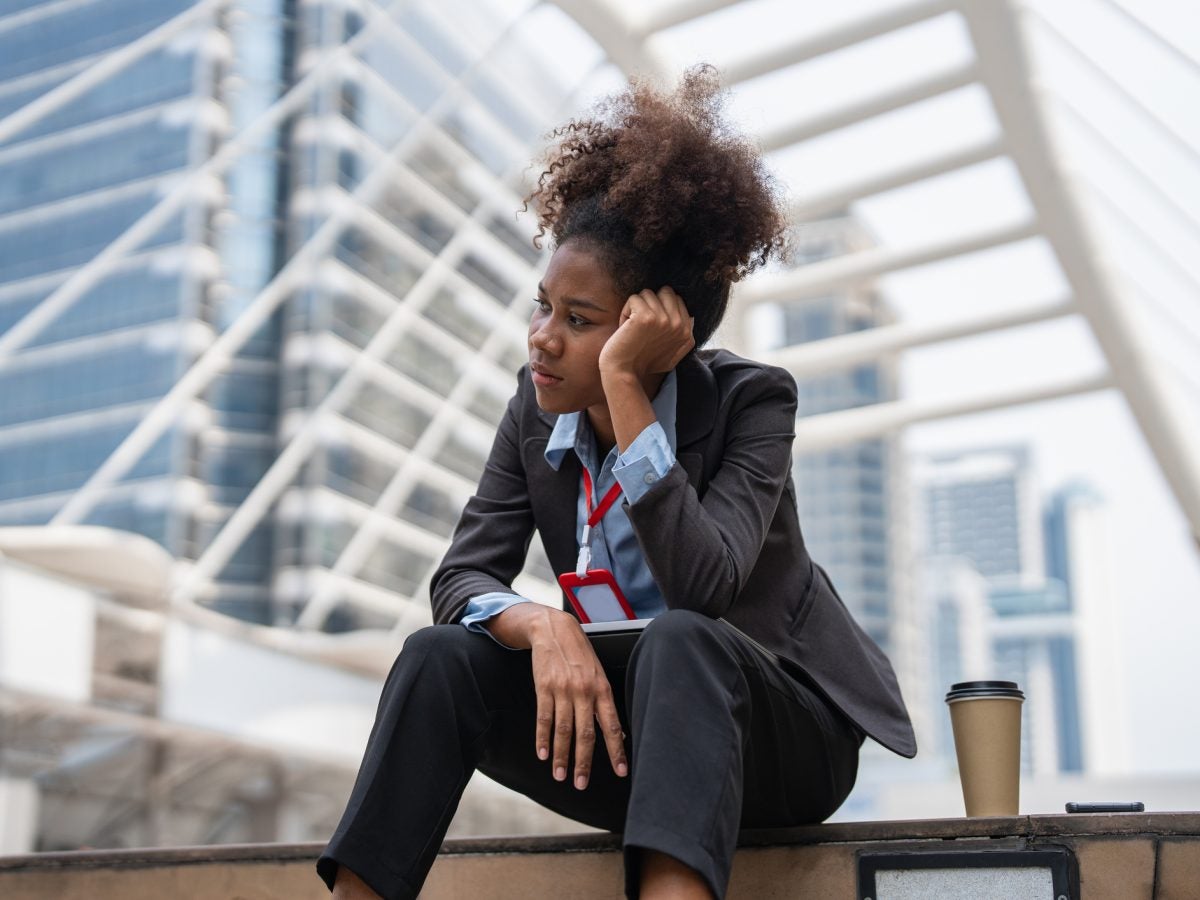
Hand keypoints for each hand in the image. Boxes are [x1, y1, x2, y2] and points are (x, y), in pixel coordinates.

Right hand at [488, 604, 627, 788]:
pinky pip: (544, 718)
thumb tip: (618, 734)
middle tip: (581, 784)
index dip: (617, 750)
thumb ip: (604, 704)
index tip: (621, 772)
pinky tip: (543, 753)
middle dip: (583, 762)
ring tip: (560, 775)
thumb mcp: (598, 675)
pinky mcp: (544, 687)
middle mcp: (584, 691)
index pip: (612, 726)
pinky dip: (543, 738)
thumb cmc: (580, 655)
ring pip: (563, 730)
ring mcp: (563, 690)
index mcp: (602, 689)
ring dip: (561, 756)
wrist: (554, 629)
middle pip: (585, 733)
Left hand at [598, 287, 694, 381]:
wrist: (623, 373)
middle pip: (665, 291)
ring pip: (648, 294)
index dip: (659, 308)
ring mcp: (664, 320)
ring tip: (633, 328)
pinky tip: (625, 328)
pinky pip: (634, 298)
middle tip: (641, 325)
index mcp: (687, 333)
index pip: (676, 298)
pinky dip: (625, 311)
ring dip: (636, 309)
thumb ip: (683, 335)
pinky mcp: (646, 317)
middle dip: (650, 303)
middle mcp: (679, 325)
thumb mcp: (673, 353)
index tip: (650, 329)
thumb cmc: (643, 363)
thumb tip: (690, 316)